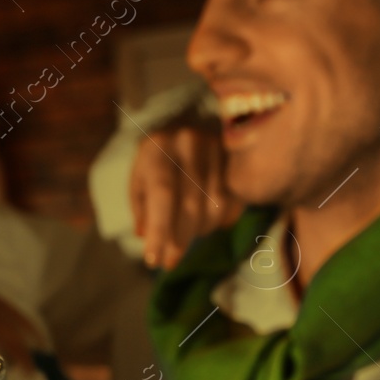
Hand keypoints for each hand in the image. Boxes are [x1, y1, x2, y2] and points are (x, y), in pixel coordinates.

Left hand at [130, 120, 242, 269]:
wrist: (193, 118)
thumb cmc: (160, 157)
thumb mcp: (141, 176)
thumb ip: (142, 207)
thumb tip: (146, 238)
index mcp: (158, 148)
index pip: (162, 195)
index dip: (160, 231)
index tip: (154, 261)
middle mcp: (190, 144)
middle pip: (191, 206)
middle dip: (179, 241)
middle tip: (170, 261)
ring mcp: (219, 150)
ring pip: (214, 209)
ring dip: (199, 232)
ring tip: (186, 234)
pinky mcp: (238, 160)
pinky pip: (232, 204)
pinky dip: (218, 222)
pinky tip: (206, 222)